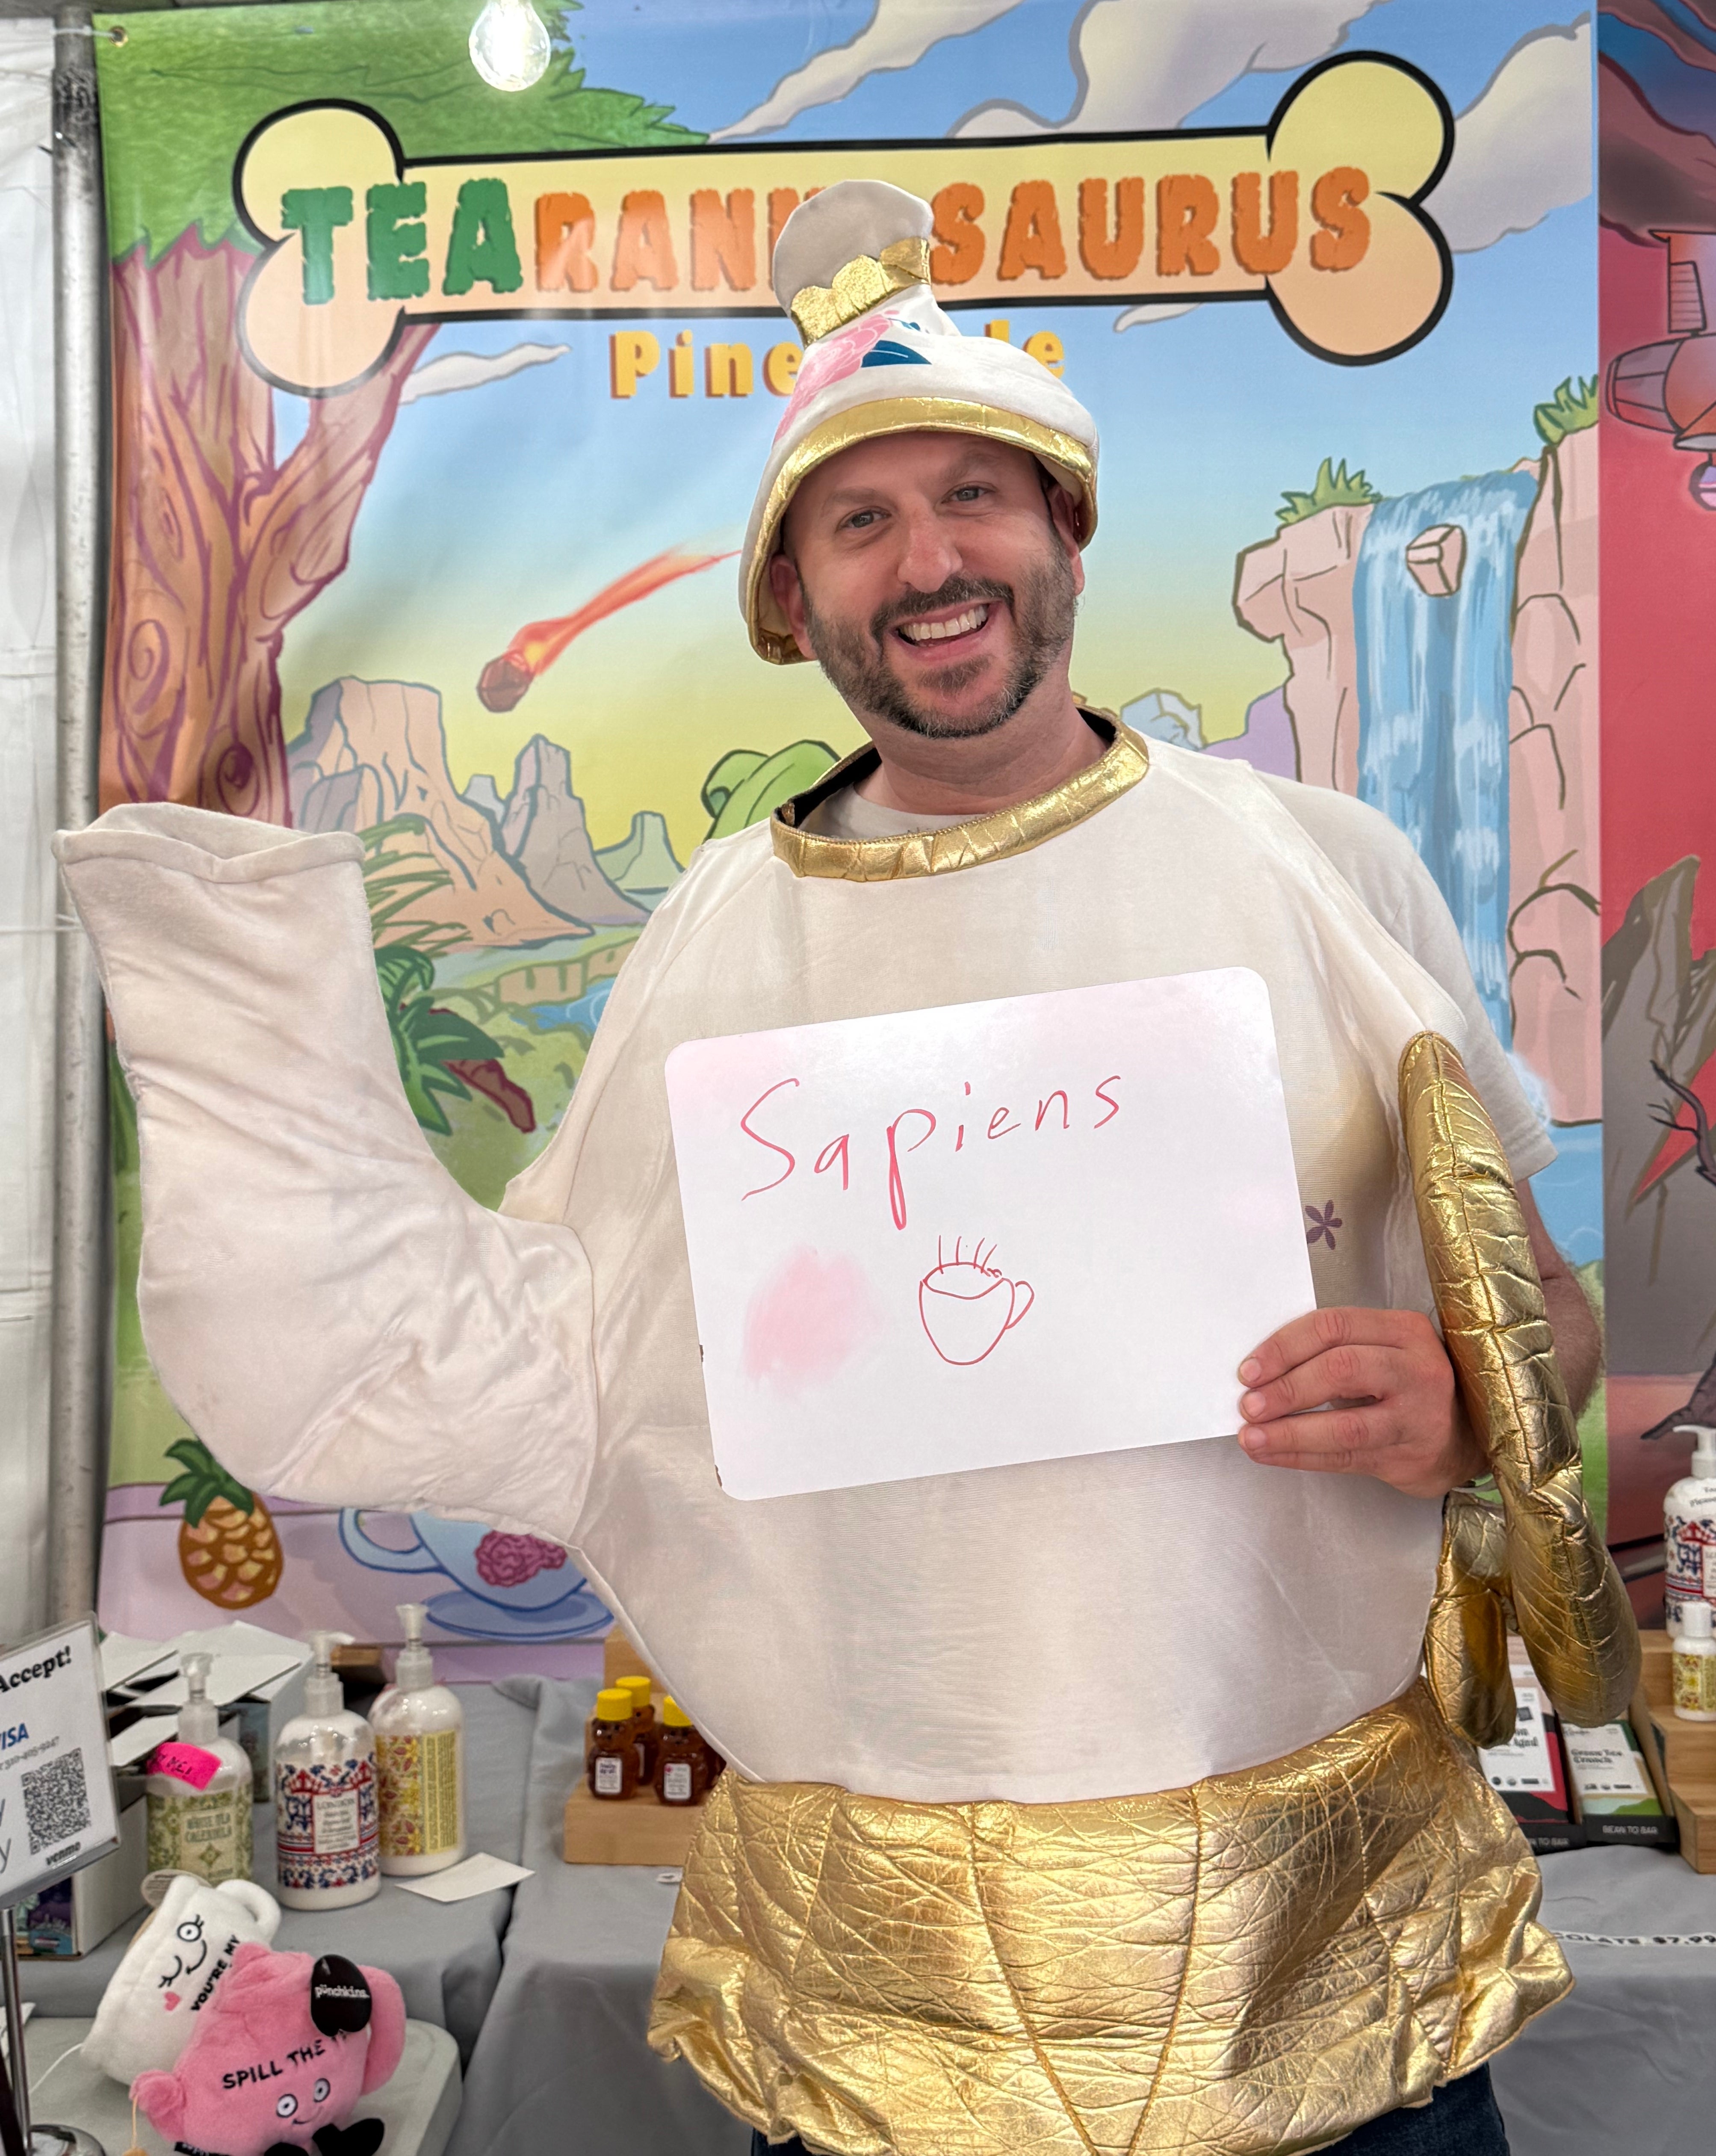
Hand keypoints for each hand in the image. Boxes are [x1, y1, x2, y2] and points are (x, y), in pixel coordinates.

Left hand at [1235, 1306, 1485, 1499]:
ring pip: (1345, 1425)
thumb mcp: (1384, 1350)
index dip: (1284, 1347)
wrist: (1464, 1434)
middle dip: (1286, 1388)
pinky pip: (1346, 1458)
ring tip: (1252, 1437)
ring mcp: (1418, 1416)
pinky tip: (1272, 1454)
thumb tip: (1262, 1371)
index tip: (1250, 1369)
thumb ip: (1335, 1350)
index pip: (1334, 1326)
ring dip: (1289, 1433)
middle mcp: (1417, 1369)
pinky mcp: (1408, 1456)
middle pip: (1340, 1369)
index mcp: (1405, 1330)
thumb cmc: (1409, 1385)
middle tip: (1249, 1404)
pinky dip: (1301, 1456)